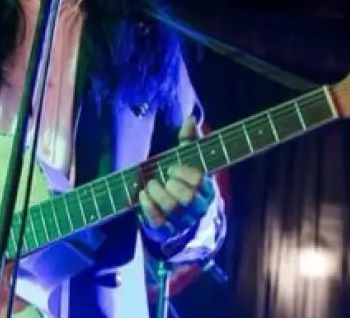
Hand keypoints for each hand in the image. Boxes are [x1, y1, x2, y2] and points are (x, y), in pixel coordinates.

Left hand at [138, 116, 214, 242]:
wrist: (183, 218)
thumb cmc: (185, 182)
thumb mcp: (190, 161)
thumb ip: (190, 141)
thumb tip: (189, 119)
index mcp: (206, 189)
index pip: (199, 180)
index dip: (183, 172)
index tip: (172, 167)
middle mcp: (197, 207)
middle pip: (187, 197)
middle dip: (171, 184)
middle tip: (163, 176)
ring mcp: (183, 221)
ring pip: (171, 208)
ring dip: (157, 192)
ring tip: (151, 184)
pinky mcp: (167, 230)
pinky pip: (157, 221)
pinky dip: (148, 206)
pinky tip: (142, 195)